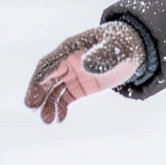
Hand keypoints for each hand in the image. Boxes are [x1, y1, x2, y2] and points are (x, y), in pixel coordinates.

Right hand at [24, 21, 144, 123]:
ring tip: (48, 120)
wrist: (133, 50)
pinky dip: (60, 108)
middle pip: (46, 78)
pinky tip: (60, 118)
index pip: (49, 63)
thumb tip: (85, 65)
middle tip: (32, 108)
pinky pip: (65, 98)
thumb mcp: (115, 48)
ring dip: (48, 104)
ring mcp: (72, 75)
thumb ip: (101, 55)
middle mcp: (67, 61)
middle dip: (38, 93)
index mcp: (70, 48)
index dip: (40, 78)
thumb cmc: (122, 43)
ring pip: (53, 90)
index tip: (33, 92)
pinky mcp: (79, 86)